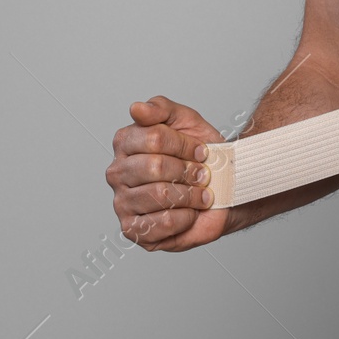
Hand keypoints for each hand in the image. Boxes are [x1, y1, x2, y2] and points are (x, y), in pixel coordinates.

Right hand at [107, 96, 229, 251]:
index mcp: (125, 143)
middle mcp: (117, 173)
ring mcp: (122, 203)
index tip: (200, 150)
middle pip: (155, 167)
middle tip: (202, 174)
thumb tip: (136, 108)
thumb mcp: (186, 121)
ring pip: (159, 195)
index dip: (184, 145)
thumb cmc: (200, 153)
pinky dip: (186, 217)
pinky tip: (190, 212)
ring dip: (190, 194)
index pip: (154, 138)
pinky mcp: (133, 230)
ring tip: (201, 193)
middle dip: (188, 170)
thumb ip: (161, 108)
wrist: (220, 187)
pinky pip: (162, 223)